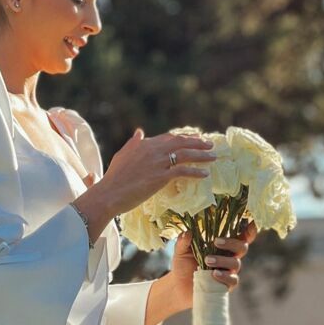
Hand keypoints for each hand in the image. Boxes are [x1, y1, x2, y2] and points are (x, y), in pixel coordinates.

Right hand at [100, 127, 215, 216]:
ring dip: (202, 155)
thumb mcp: (122, 155)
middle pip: (180, 143)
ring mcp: (158, 163)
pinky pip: (183, 171)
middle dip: (197, 143)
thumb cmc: (114, 177)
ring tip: (213, 156)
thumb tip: (139, 131)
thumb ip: (133, 143)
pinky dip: (196, 171)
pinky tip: (205, 173)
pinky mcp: (161, 177)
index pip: (169, 137)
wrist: (110, 193)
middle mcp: (153, 150)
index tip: (195, 138)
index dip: (184, 137)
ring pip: (185, 155)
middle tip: (210, 144)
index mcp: (144, 144)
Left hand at [167, 220, 256, 304]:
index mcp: (222, 244)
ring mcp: (229, 271)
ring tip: (207, 260)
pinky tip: (214, 274)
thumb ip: (183, 241)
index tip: (252, 223)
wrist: (179, 287)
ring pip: (236, 263)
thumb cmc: (183, 264)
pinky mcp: (226, 285)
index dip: (249, 230)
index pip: (240, 235)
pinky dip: (224, 276)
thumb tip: (187, 232)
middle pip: (242, 246)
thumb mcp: (180, 251)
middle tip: (215, 242)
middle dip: (231, 243)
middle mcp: (229, 256)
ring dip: (222, 260)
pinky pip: (233, 280)